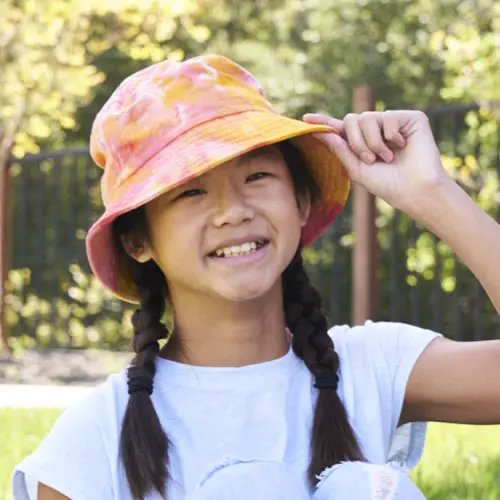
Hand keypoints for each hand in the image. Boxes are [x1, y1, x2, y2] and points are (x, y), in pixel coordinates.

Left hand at [303, 110, 450, 218]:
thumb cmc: (388, 184)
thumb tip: (320, 132)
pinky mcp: (410, 118)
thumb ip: (339, 149)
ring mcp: (393, 122)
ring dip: (373, 142)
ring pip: (367, 117)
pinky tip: (402, 147)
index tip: (306, 119)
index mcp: (363, 143)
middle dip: (356, 142)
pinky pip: (387, 116)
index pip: (340, 129)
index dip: (324, 122)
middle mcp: (377, 130)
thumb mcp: (357, 169)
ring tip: (387, 157)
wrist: (415, 190)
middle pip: (351, 120)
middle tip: (371, 160)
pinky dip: (391, 136)